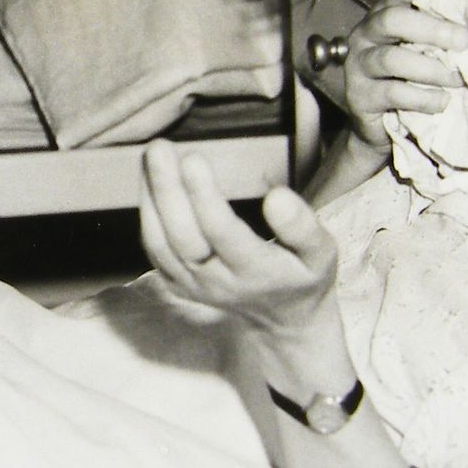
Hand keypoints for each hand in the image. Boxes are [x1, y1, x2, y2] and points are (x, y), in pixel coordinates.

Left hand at [138, 141, 345, 377]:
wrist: (283, 319)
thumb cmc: (302, 275)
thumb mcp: (321, 253)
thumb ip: (302, 227)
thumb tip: (276, 197)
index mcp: (256, 272)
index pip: (221, 232)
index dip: (203, 196)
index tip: (193, 158)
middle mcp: (218, 282)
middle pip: (183, 236)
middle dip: (167, 190)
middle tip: (159, 149)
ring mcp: (194, 286)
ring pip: (161, 244)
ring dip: (151, 199)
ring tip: (151, 157)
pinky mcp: (178, 284)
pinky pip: (155, 251)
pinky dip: (147, 216)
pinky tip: (147, 183)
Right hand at [338, 0, 467, 147]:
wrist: (381, 127)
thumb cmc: (411, 81)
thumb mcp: (426, 52)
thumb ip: (445, 36)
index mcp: (385, 14)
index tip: (461, 2)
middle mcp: (366, 34)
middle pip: (393, 19)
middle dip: (433, 29)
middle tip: (464, 42)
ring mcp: (358, 64)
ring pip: (392, 58)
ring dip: (431, 69)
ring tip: (457, 79)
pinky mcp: (359, 96)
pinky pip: (393, 93)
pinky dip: (424, 98)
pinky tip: (442, 102)